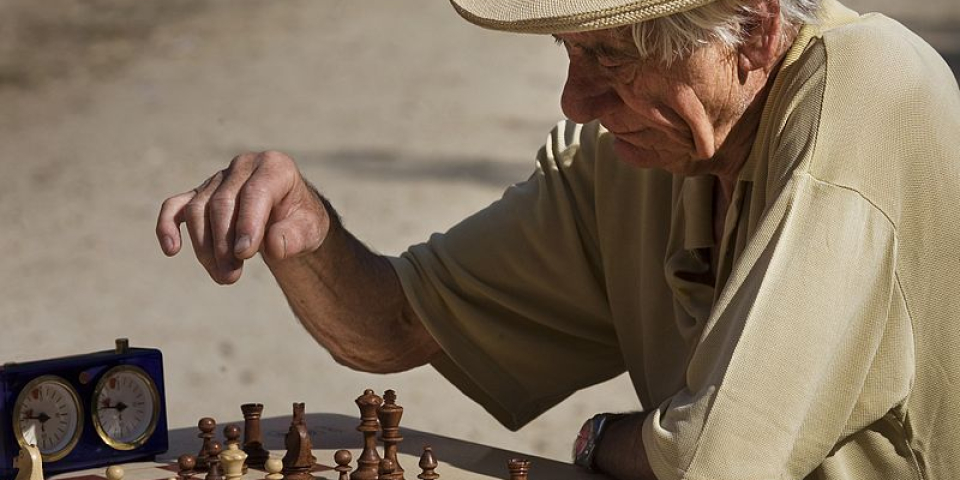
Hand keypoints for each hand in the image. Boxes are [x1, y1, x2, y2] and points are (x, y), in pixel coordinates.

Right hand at [156, 151, 329, 283]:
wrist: (290, 219)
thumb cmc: (300, 222)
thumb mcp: (311, 230)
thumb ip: (295, 237)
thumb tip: (274, 245)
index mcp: (275, 167)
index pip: (256, 192)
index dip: (248, 223)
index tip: (245, 254)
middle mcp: (244, 166)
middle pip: (222, 202)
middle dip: (224, 243)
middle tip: (232, 276)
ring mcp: (218, 179)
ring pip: (198, 209)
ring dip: (205, 247)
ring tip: (224, 277)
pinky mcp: (199, 194)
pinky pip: (175, 207)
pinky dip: (167, 226)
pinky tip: (171, 249)